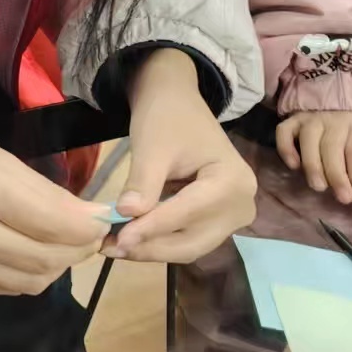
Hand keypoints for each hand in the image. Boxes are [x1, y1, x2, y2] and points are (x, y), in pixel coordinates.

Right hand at [0, 98, 107, 294]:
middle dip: (78, 249)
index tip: (105, 218)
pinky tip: (29, 251)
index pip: (53, 224)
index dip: (89, 227)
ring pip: (30, 282)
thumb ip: (38, 188)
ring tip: (61, 242)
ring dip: (57, 266)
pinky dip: (28, 273)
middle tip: (88, 232)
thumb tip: (88, 218)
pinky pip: (5, 288)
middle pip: (46, 259)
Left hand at [107, 49, 256, 261]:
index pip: (187, 212)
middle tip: (110, 248)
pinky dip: (159, 242)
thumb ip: (143, 183)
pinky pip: (188, 239)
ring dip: (152, 249)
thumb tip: (125, 215)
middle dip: (150, 246)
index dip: (151, 228)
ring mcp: (232, 216)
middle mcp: (241, 205)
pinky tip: (130, 240)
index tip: (118, 239)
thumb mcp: (152, 147)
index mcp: (232, 181)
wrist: (175, 102)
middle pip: (192, 240)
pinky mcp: (218, 221)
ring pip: (189, 246)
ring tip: (114, 246)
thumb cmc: (166, 117)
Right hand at [275, 109, 351, 205]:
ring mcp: (312, 119)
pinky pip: (285, 131)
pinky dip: (286, 148)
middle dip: (337, 176)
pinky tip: (293, 166)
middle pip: (332, 148)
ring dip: (312, 165)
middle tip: (343, 198)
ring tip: (319, 186)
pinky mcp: (295, 119)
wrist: (345, 86)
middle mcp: (334, 121)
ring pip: (308, 141)